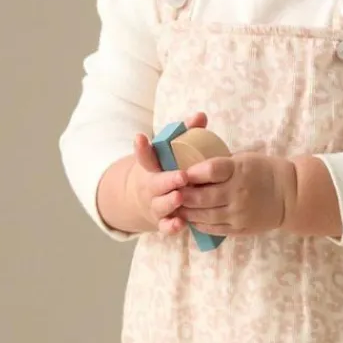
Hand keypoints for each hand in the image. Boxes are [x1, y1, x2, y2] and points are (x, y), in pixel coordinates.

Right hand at [126, 112, 206, 234]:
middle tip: (182, 177)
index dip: (142, 147)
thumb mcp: (170, 153)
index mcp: (152, 167)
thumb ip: (185, 134)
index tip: (141, 137)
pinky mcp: (162, 221)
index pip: (145, 156)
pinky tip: (181, 224)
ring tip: (180, 196)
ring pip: (161, 205)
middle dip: (168, 180)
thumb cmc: (166, 170)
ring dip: (169, 202)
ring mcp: (156, 205)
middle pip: (156, 184)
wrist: (148, 199)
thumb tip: (201, 115)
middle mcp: (151, 187)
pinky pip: (165, 226)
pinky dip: (171, 226)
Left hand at [177, 152, 297, 236]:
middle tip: (170, 193)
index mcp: (240, 171)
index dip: (191, 173)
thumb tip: (191, 166)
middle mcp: (239, 193)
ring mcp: (239, 213)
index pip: (210, 170)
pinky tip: (191, 218)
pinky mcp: (240, 228)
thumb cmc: (264, 171)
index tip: (180, 173)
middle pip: (202, 196)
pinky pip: (213, 228)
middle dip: (182, 195)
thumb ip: (220, 164)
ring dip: (186, 211)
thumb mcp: (244, 159)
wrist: (290, 195)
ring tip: (176, 206)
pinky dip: (199, 224)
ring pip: (204, 215)